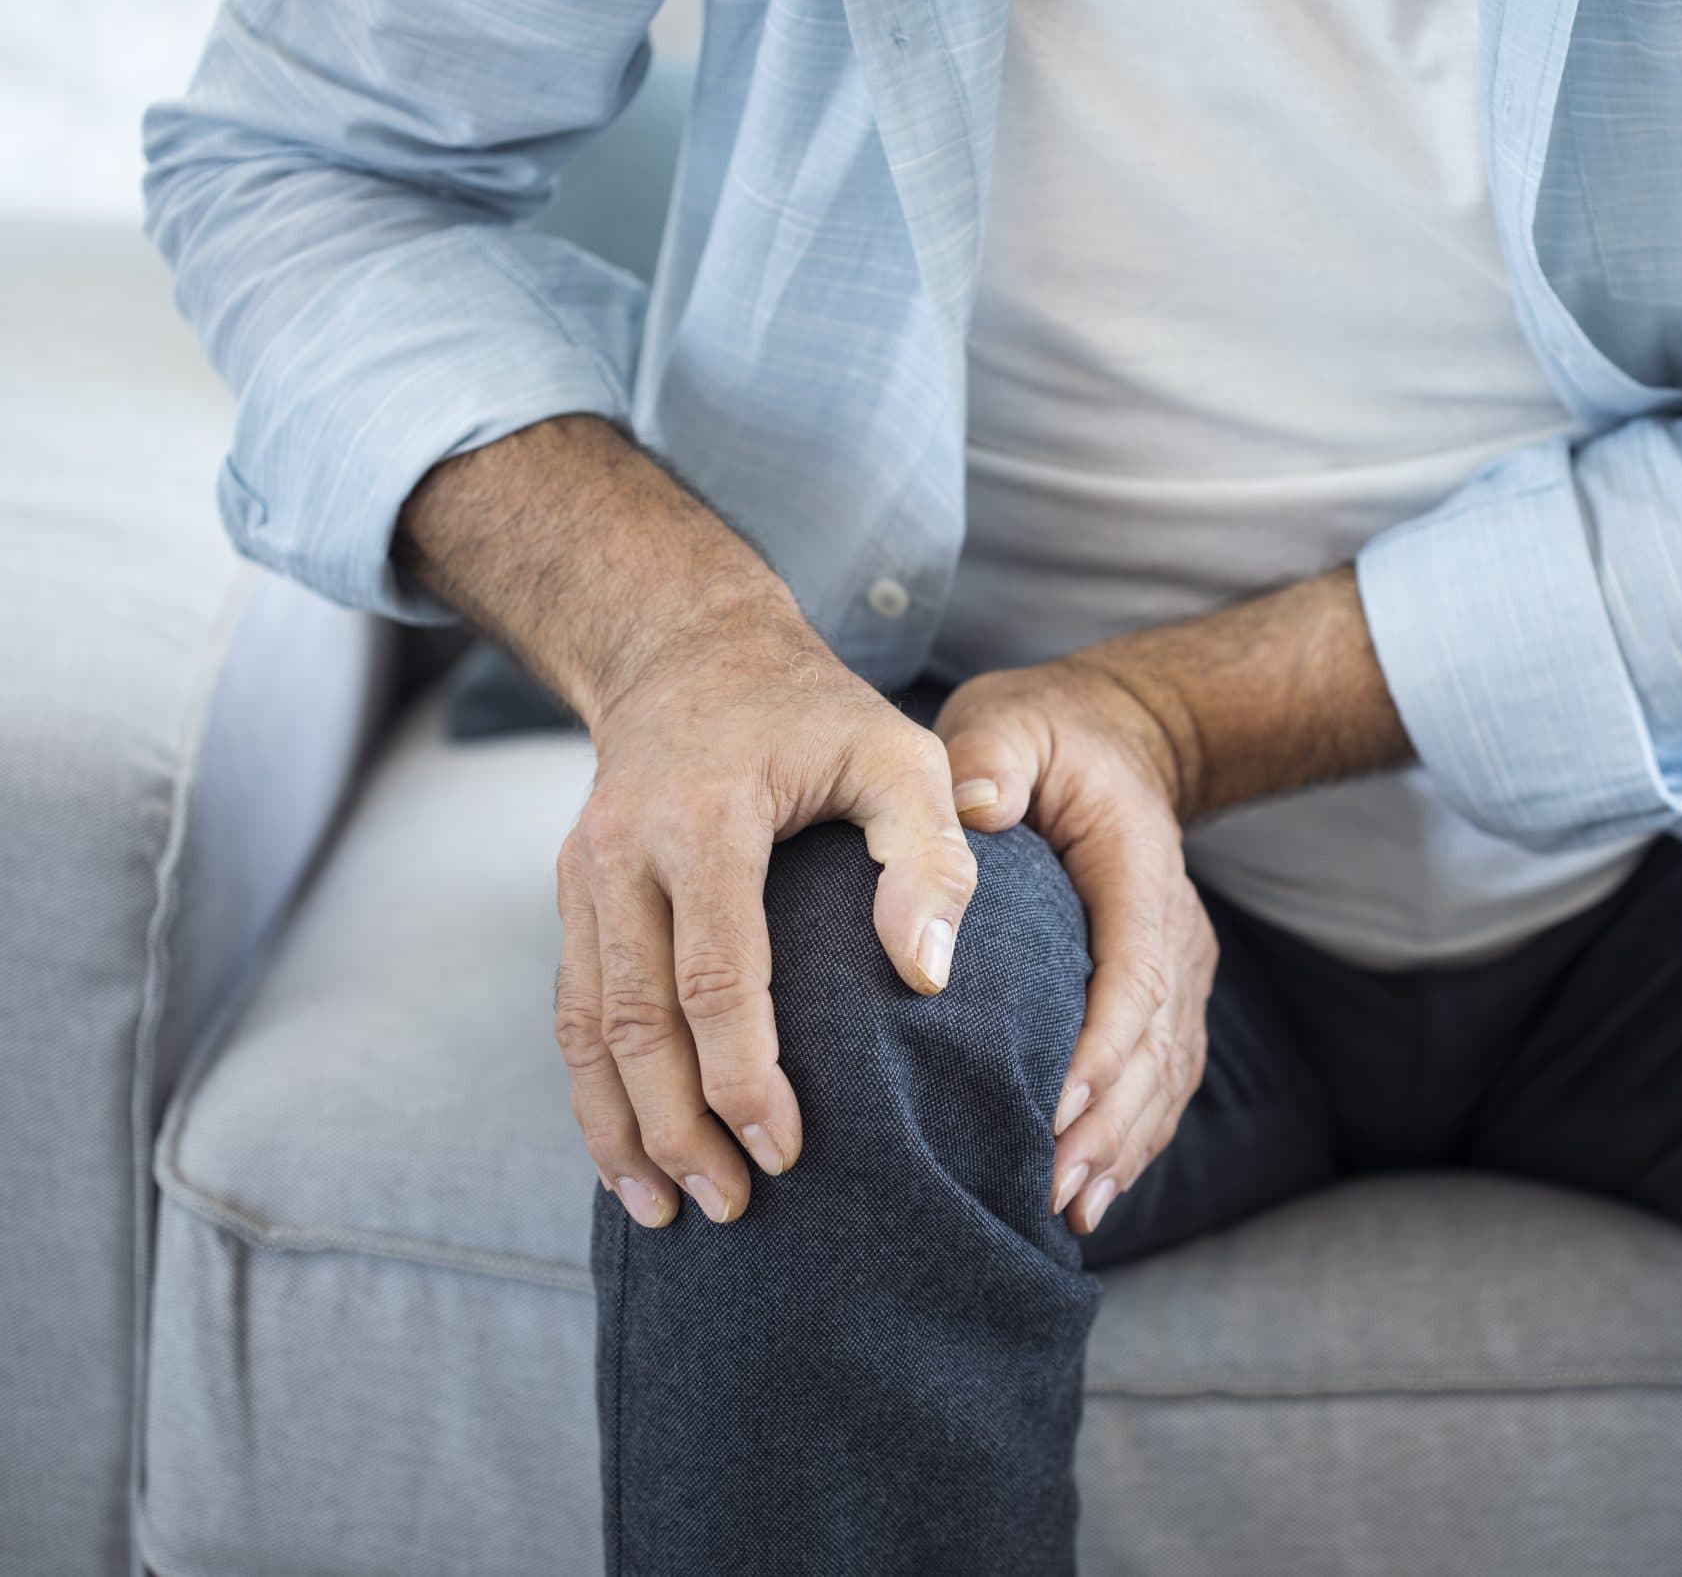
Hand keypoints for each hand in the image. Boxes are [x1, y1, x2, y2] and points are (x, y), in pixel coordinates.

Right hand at [555, 594, 979, 1226]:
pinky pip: (571, 1011)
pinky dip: (593, 1091)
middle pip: (634, 1020)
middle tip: (732, 1208)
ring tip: (667, 1210)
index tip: (786, 1149)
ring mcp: (582, 877)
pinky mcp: (572, 898)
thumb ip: (930, 854)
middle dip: (676, 1128)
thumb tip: (927, 974)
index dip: (744, 1074)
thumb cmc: (819, 715)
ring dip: (620, 1129)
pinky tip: (627, 1155)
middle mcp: (622, 851)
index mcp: (704, 818)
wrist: (692, 652)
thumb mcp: (901, 754)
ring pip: (583, 1029)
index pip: (713, 973)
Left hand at [933, 659, 1216, 1234]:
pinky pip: (1161, 1080)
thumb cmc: (1047, 737)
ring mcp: (1178, 969)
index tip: (1055, 1107)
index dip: (1102, 1046)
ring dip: (1123, 1145)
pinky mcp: (1164, 996)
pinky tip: (1090, 1193)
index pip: (1133, 971)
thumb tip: (977, 807)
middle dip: (1109, 1123)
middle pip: (1156, 1043)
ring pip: (1166, 1074)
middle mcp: (1175, 929)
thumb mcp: (1011, 721)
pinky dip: (1132, 1140)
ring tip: (1067, 1207)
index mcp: (1140, 871)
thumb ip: (994, 756)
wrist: (1117, 742)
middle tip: (1050, 1187)